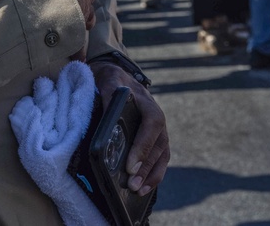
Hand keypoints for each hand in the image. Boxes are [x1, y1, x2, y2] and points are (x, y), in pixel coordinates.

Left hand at [90, 62, 169, 196]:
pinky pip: (159, 160)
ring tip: (137, 191)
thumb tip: (107, 123)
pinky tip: (143, 188)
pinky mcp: (155, 141)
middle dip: (145, 168)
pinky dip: (153, 175)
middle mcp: (158, 121)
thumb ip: (109, 98)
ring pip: (161, 157)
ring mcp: (159, 132)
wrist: (120, 78)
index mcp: (150, 106)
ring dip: (151, 175)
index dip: (143, 148)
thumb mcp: (109, 83)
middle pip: (157, 147)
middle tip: (132, 185)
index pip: (151, 128)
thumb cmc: (113, 82)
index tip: (131, 166)